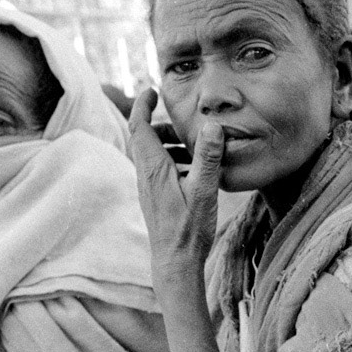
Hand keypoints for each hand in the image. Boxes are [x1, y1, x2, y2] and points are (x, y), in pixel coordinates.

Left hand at [129, 89, 222, 284]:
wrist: (175, 261)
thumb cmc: (189, 228)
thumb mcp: (204, 189)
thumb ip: (207, 156)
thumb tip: (212, 125)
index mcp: (154, 167)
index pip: (139, 126)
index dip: (143, 104)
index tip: (152, 90)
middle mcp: (146, 174)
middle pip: (145, 138)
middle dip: (162, 124)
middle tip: (185, 122)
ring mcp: (148, 187)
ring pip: (153, 155)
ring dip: (170, 144)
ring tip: (196, 147)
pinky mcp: (155, 198)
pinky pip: (159, 170)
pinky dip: (173, 161)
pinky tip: (195, 172)